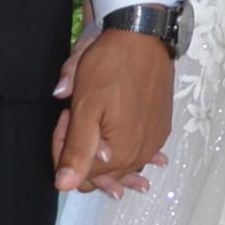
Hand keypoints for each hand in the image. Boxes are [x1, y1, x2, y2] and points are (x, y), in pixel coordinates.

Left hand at [50, 26, 173, 196]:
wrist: (145, 37)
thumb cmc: (110, 68)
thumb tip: (63, 187)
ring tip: (95, 123)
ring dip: (103, 150)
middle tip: (75, 115)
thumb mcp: (85, 107)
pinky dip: (126, 148)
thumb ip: (76, 150)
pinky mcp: (161, 130)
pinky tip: (121, 140)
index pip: (79, 175)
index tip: (65, 118)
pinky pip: (140, 151)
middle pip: (100, 173)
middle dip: (82, 151)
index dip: (65, 150)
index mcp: (118, 155)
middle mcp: (139, 157)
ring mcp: (154, 144)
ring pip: (120, 163)